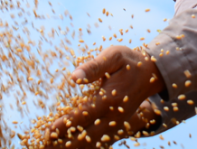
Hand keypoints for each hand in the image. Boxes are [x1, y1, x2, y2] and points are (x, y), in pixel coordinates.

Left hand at [45, 45, 162, 146]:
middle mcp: (114, 117)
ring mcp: (117, 125)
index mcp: (110, 99)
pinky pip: (101, 143)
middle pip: (86, 136)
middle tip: (45, 146)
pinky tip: (72, 148)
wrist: (152, 74)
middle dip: (64, 142)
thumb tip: (75, 76)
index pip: (83, 116)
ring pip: (93, 143)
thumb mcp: (113, 56)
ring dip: (73, 147)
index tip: (49, 131)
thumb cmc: (129, 62)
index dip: (64, 125)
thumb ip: (94, 67)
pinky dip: (87, 147)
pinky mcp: (118, 128)